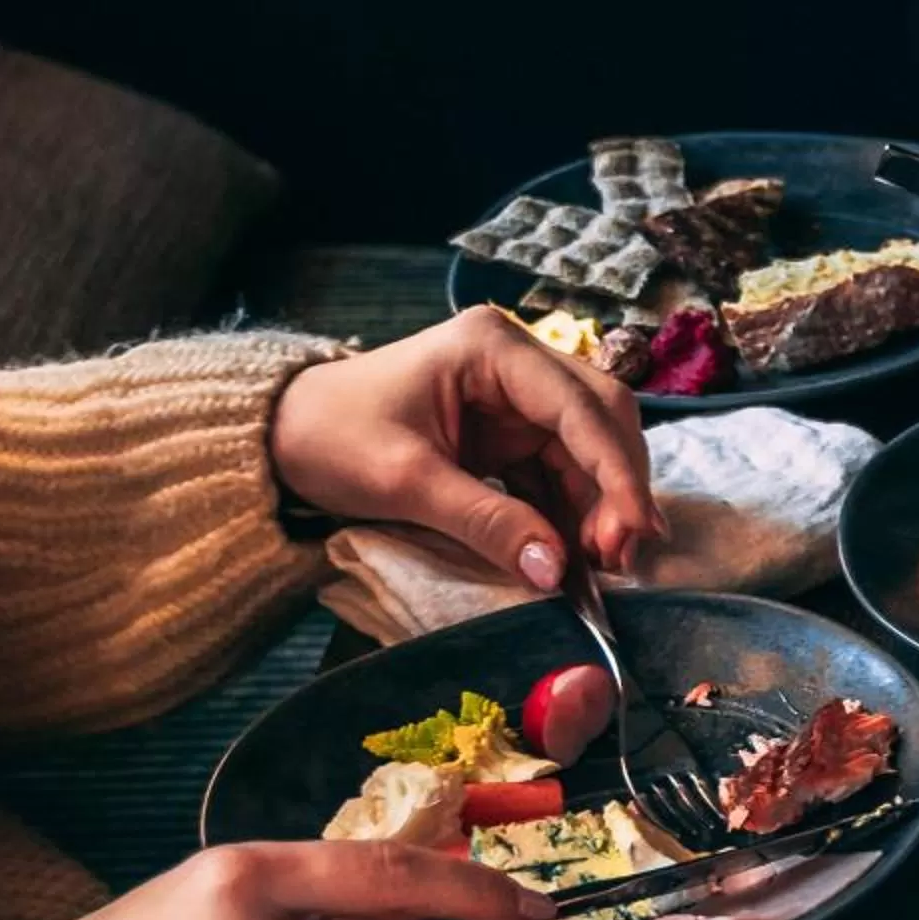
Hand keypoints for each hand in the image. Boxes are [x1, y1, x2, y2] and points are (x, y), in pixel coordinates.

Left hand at [268, 306, 663, 586]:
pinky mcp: (511, 434)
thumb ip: (485, 522)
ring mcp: (518, 398)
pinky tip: (579, 555)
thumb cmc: (331, 439)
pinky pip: (563, 473)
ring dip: (602, 507)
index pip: (580, 407)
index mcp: (493, 348)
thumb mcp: (405, 482)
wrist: (282, 438)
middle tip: (620, 557)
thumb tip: (556, 571)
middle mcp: (518, 362)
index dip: (616, 472)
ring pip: (591, 450)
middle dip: (619, 488)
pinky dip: (575, 515)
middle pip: (602, 420)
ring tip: (602, 566)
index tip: (636, 532)